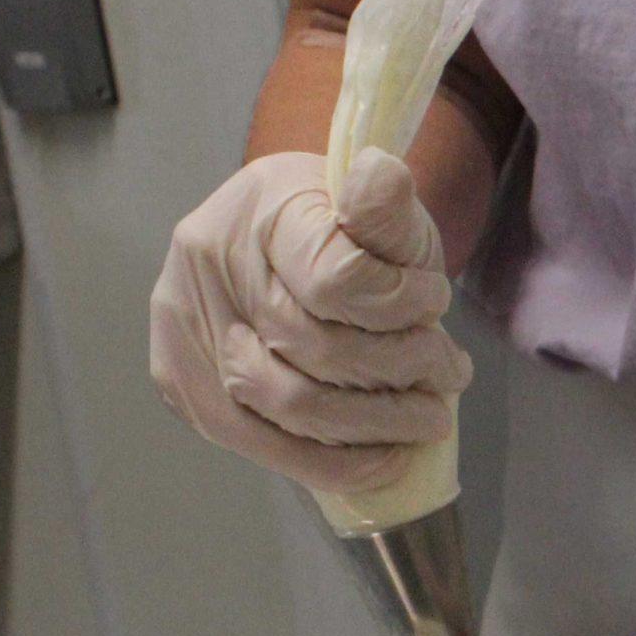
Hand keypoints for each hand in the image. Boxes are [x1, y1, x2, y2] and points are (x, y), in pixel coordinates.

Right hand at [148, 147, 471, 493]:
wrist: (286, 241)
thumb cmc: (341, 229)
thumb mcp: (379, 207)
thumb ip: (387, 208)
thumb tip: (381, 173)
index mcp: (260, 210)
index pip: (335, 278)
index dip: (400, 304)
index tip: (436, 302)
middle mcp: (207, 267)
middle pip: (315, 348)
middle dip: (400, 369)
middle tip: (450, 372)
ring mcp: (185, 332)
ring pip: (288, 404)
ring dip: (376, 423)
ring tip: (428, 416)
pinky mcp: (185, 387)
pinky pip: (261, 445)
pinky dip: (332, 461)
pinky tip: (384, 458)